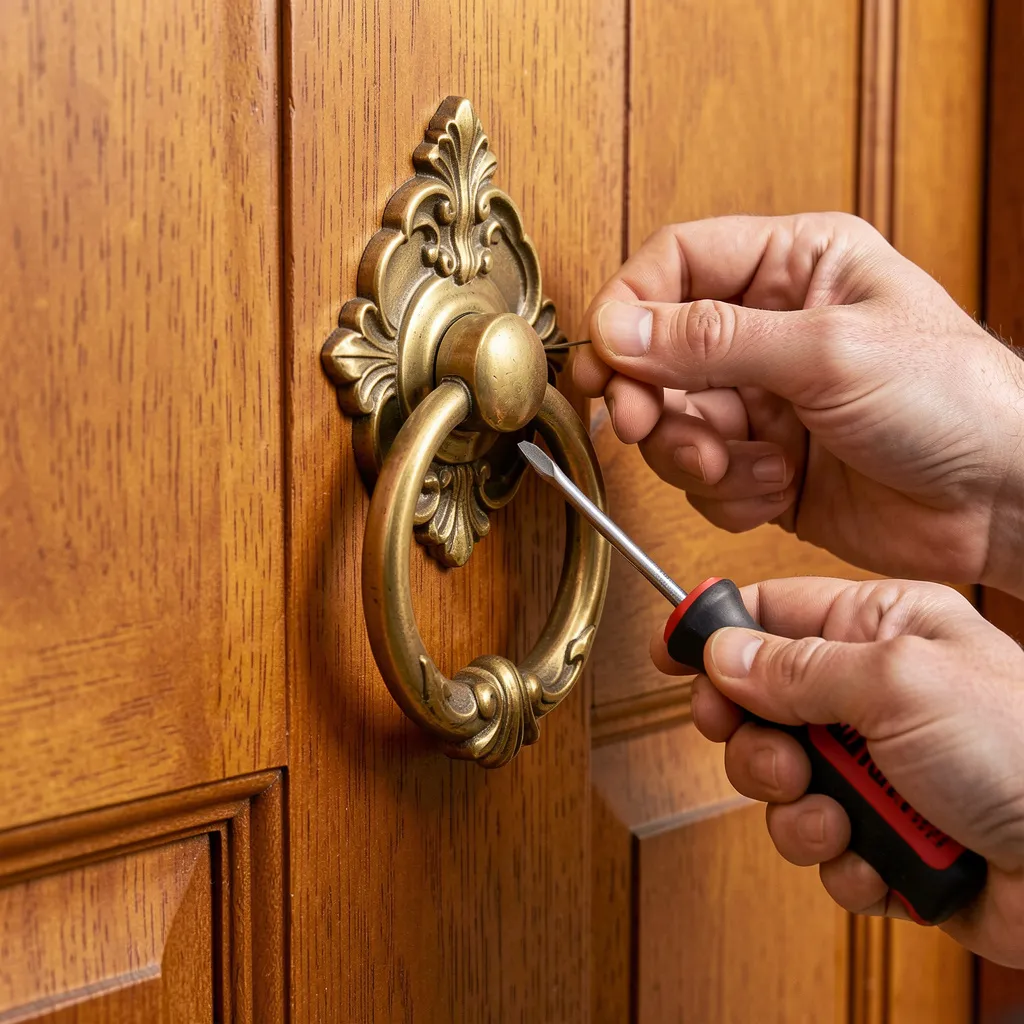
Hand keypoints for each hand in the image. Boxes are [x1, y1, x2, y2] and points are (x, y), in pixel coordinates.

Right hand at [573, 214, 1023, 596]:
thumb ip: (714, 340)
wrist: (1003, 502)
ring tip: (739, 464)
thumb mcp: (829, 353)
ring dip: (692, 453)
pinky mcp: (763, 464)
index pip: (675, 265)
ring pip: (672, 422)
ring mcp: (764, 401)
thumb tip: (621, 329)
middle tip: (642, 424)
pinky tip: (776, 489)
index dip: (628, 308)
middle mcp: (770, 330)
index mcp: (794, 267)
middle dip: (649, 396)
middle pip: (658, 351)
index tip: (607, 359)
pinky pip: (702, 478)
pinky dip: (726, 492)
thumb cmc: (955, 400)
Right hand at [657, 576, 1023, 965]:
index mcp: (882, 631)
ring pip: (781, 785)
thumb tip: (722, 652)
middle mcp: (873, 696)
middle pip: (759, 706)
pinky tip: (877, 859)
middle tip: (781, 757)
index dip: (715, 635)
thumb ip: (797, 666)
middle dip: (755, 742)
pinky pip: (818, 845)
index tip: (670, 656)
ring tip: (840, 816)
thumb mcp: (899, 685)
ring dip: (798, 811)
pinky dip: (839, 859)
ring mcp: (877, 768)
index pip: (771, 616)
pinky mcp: (883, 835)